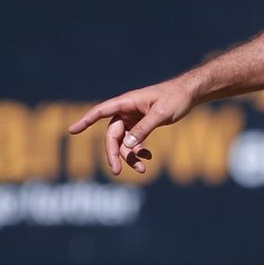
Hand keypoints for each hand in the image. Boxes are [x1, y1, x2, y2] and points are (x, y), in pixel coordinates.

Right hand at [67, 79, 194, 174]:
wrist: (191, 93)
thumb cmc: (176, 98)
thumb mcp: (161, 113)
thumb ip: (144, 128)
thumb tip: (127, 145)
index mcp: (127, 102)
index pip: (101, 111)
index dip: (86, 121)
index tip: (72, 131)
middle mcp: (127, 111)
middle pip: (112, 135)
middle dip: (114, 154)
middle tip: (116, 171)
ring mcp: (134, 118)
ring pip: (124, 142)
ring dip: (130, 156)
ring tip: (142, 170)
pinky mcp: (142, 124)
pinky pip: (134, 141)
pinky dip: (139, 151)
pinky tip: (148, 158)